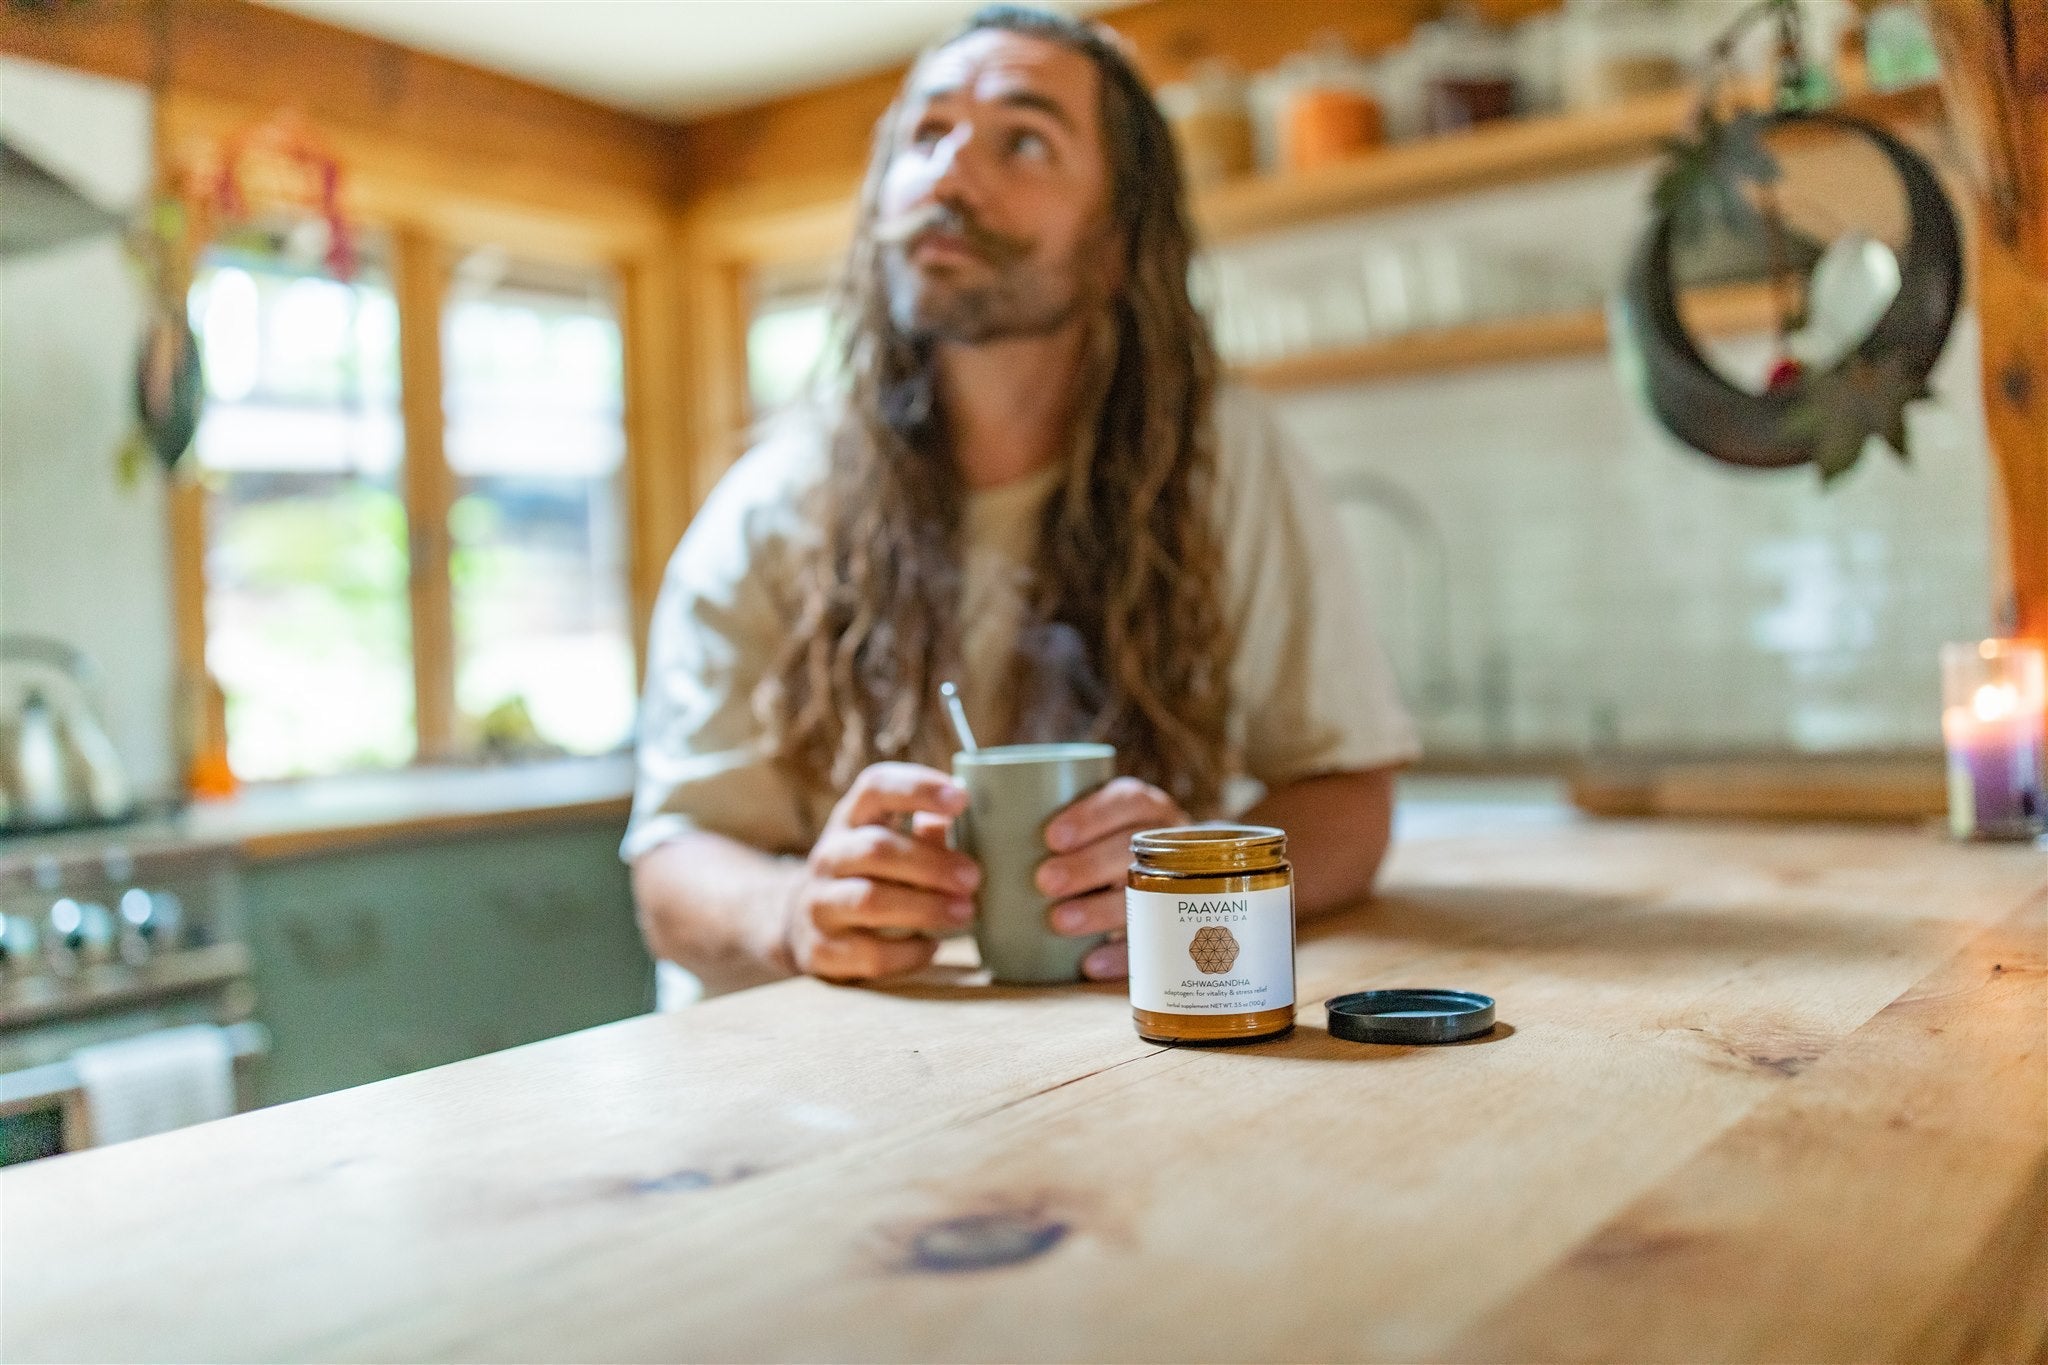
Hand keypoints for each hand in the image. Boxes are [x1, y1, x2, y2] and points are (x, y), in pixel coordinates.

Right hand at [783, 763, 981, 982]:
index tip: (962, 799)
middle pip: (877, 848)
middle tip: (973, 877)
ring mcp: (819, 904)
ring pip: (871, 900)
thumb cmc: (868, 876)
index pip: (876, 787)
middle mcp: (828, 856)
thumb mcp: (890, 845)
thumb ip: (925, 835)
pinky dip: (910, 952)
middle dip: (932, 863)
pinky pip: (871, 953)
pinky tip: (932, 947)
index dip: (918, 788)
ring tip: (965, 913)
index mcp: (851, 819)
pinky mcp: (821, 950)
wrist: (802, 926)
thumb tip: (959, 823)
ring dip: (926, 907)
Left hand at [1036, 777, 1188, 980]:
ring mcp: (1172, 886)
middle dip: (1088, 865)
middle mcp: (1161, 843)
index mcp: (1140, 808)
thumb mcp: (1083, 821)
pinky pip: (1151, 945)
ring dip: (1100, 910)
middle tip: (1045, 882)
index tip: (1051, 838)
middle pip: (1132, 850)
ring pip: (1144, 897)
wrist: (1162, 880)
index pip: (1126, 801)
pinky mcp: (1168, 930)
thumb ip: (1042, 817)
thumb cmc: (1095, 844)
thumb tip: (967, 811)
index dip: (1092, 816)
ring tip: (1059, 922)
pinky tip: (1089, 964)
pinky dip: (1119, 956)